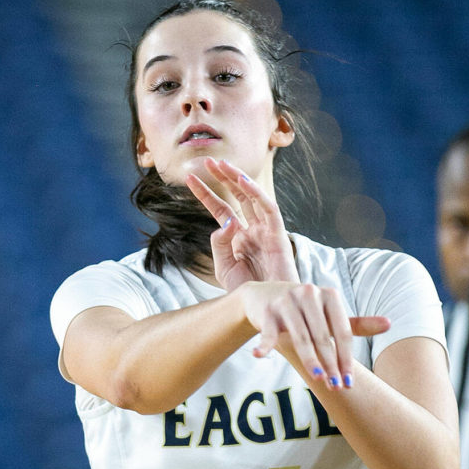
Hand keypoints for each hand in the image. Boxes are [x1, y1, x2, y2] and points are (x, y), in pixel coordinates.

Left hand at [186, 158, 298, 289]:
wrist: (268, 308)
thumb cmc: (248, 292)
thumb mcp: (224, 268)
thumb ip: (220, 244)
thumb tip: (225, 221)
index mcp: (239, 237)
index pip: (221, 209)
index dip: (205, 193)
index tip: (189, 179)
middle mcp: (253, 229)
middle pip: (237, 196)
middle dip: (223, 177)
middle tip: (207, 160)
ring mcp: (266, 231)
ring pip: (252, 197)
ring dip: (238, 178)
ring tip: (222, 164)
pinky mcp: (279, 236)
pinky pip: (269, 209)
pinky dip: (257, 194)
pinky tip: (243, 181)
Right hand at [239, 280, 389, 390]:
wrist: (262, 297)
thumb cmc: (303, 310)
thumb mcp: (328, 314)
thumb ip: (356, 323)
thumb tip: (389, 323)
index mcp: (329, 295)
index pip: (342, 332)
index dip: (346, 358)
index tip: (349, 381)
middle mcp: (308, 294)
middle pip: (323, 336)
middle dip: (330, 364)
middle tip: (336, 387)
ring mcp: (286, 301)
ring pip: (300, 336)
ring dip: (309, 359)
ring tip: (318, 378)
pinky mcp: (267, 310)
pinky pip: (268, 331)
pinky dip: (264, 344)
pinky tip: (259, 356)